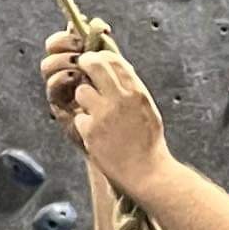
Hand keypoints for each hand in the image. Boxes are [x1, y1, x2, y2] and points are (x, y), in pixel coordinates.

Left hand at [42, 29, 167, 195]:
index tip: (96, 62)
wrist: (147, 172)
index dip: (101, 57)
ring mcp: (104, 115)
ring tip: (95, 114)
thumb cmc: (149, 143)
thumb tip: (121, 69)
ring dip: (84, 100)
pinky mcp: (91, 132)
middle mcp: (120, 99)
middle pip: (94, 65)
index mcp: (136, 92)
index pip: (114, 60)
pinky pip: (79, 119)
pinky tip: (98, 137)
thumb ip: (133, 89)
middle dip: (84, 64)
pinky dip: (85, 127)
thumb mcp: (147, 109)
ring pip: (81, 92)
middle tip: (81, 68)